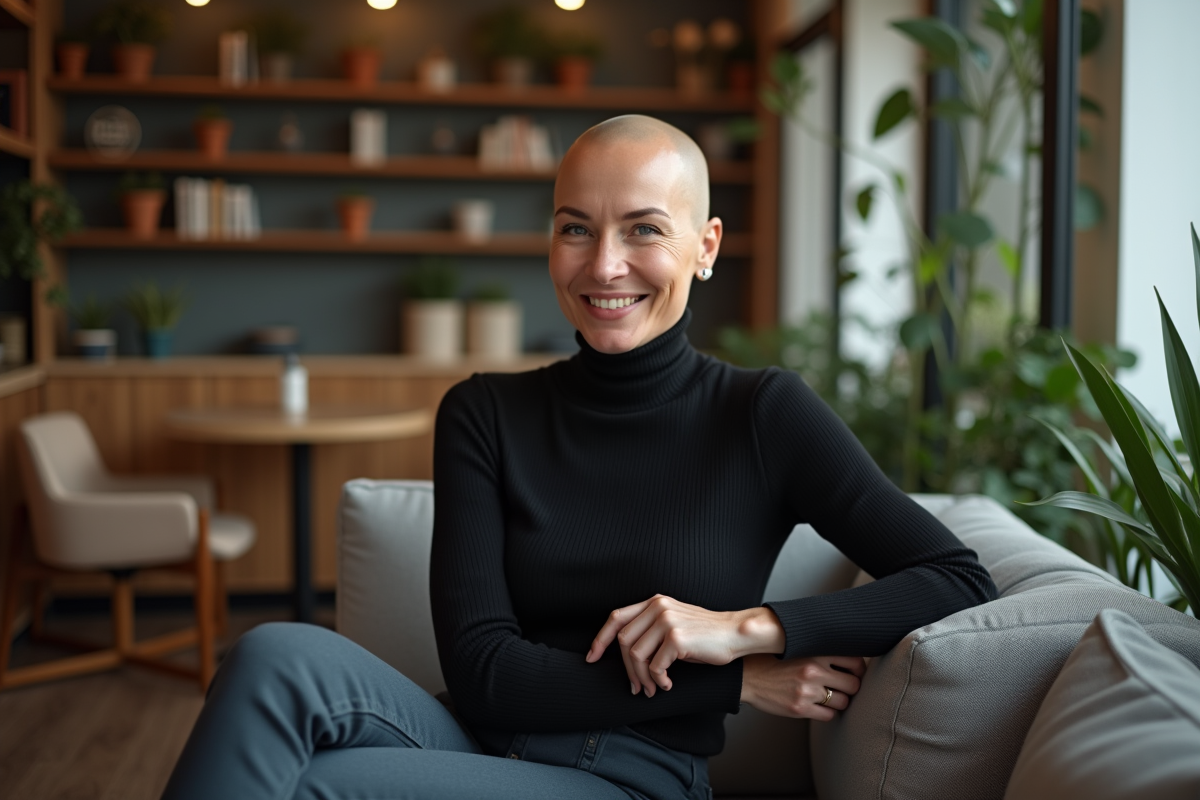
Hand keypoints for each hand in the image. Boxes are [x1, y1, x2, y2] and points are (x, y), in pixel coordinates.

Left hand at [586, 594, 784, 697]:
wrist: (735, 634)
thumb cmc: (704, 635)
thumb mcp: (673, 623)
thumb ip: (650, 629)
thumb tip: (624, 655)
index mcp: (654, 602)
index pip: (616, 618)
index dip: (600, 639)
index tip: (591, 658)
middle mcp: (658, 607)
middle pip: (623, 641)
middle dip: (627, 670)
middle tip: (636, 687)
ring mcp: (666, 620)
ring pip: (636, 656)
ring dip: (642, 678)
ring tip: (652, 689)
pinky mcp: (676, 638)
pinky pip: (655, 666)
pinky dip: (659, 681)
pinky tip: (668, 685)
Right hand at [740, 654, 865, 720]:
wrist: (746, 676)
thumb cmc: (770, 659)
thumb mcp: (795, 645)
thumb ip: (818, 648)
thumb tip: (843, 653)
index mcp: (815, 651)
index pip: (855, 661)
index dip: (858, 668)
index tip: (854, 671)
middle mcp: (814, 670)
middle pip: (853, 684)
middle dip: (850, 686)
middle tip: (843, 686)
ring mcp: (807, 691)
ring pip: (843, 702)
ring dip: (839, 700)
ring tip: (829, 695)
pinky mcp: (800, 708)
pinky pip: (829, 715)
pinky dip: (827, 712)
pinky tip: (818, 705)